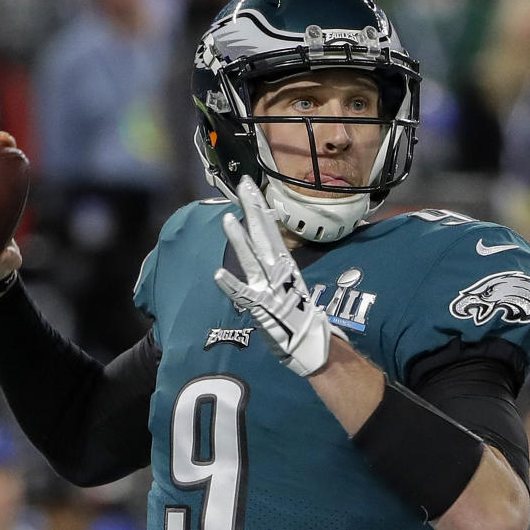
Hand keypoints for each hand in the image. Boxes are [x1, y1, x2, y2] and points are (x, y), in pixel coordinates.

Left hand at [214, 177, 344, 375]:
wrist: (312, 343)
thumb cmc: (298, 315)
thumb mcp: (289, 282)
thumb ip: (278, 264)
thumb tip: (270, 247)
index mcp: (284, 263)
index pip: (269, 229)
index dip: (258, 206)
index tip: (249, 185)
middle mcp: (278, 271)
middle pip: (264, 235)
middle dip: (253, 209)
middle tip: (244, 185)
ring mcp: (271, 288)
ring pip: (253, 260)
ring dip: (239, 240)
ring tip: (227, 219)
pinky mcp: (263, 308)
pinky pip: (244, 295)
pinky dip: (232, 285)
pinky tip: (217, 274)